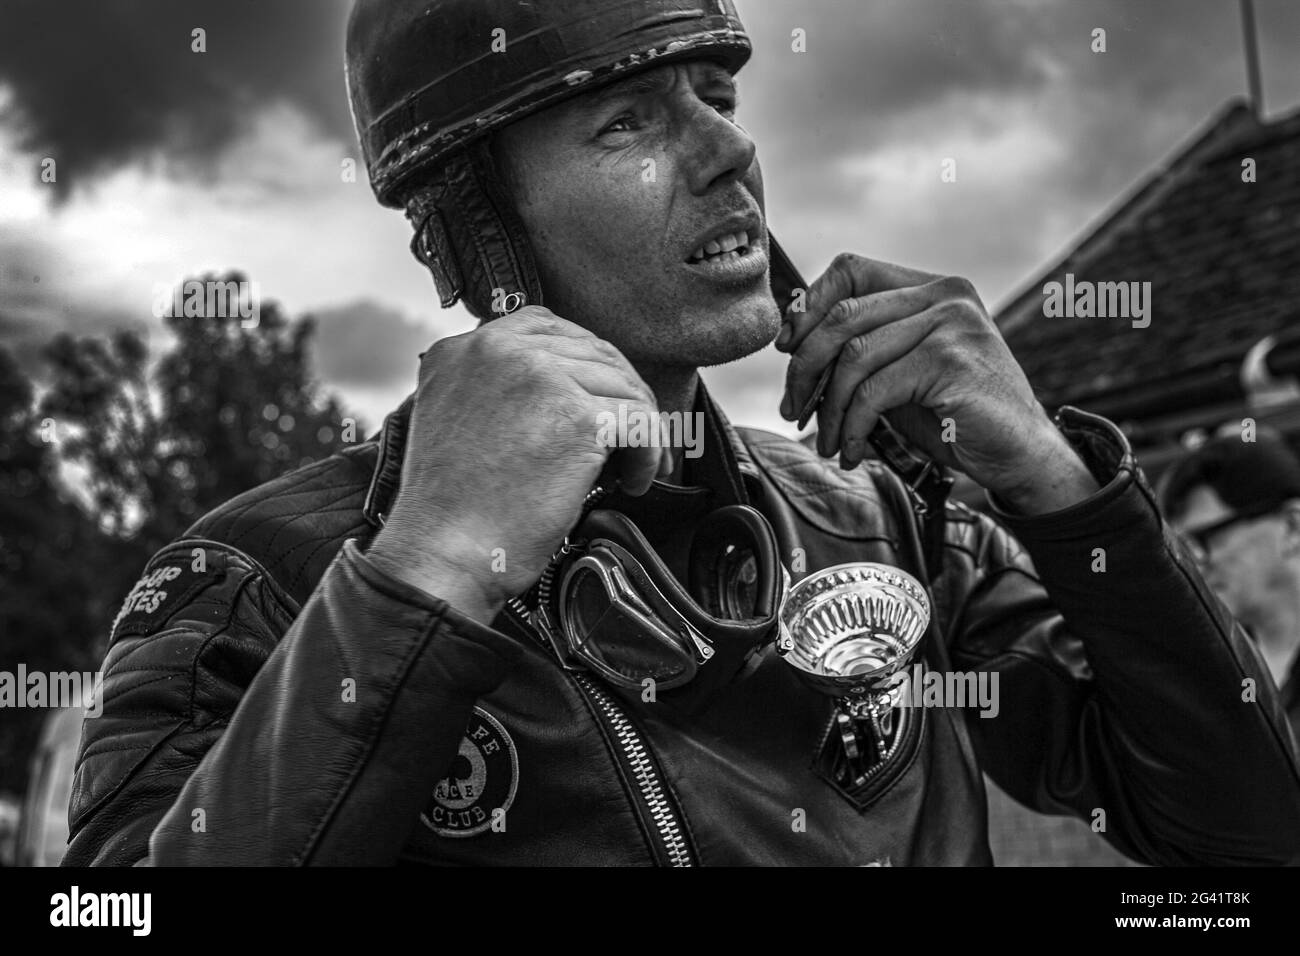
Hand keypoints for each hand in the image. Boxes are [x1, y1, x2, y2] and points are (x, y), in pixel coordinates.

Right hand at [368, 307, 670, 619]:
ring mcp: (539, 376)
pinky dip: (649, 453)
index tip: (600, 397)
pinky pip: (641, 421)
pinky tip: (633, 481)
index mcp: (463, 349)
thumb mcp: (457, 422)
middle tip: (631, 440)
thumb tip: (567, 390)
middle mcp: (497, 349)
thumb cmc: (452, 511)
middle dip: (621, 397)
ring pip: (623, 386)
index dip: (584, 361)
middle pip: (593, 352)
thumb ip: (497, 391)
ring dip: (639, 429)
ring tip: (632, 469)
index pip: (545, 326)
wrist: (443, 554)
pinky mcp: (576, 415)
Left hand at [776, 253, 1097, 512]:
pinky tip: (854, 448)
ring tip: (828, 440)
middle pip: (843, 315)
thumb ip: (864, 350)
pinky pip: (876, 392)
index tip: (786, 348)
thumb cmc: (957, 415)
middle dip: (805, 368)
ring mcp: (952, 324)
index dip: (809, 305)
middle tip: (793, 409)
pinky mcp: (952, 362)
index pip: (852, 269)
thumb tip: (793, 344)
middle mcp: (946, 295)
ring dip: (829, 408)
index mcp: (932, 288)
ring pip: (854, 357)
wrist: (1019, 454)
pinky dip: (854, 425)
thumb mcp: (902, 372)